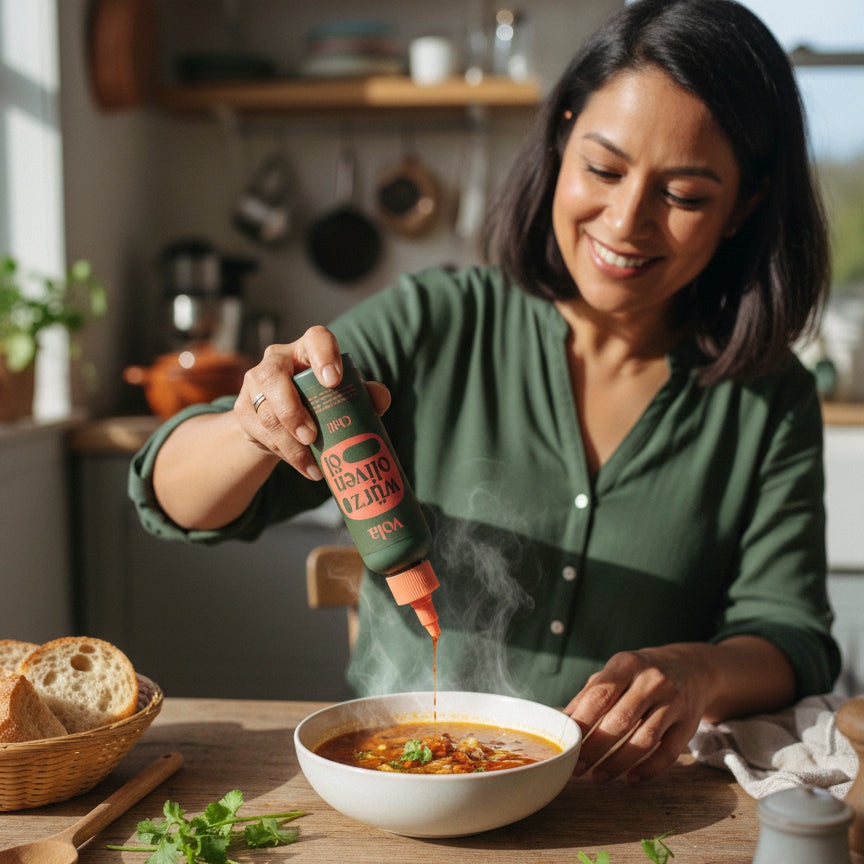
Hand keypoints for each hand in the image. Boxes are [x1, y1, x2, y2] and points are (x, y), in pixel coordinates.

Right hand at [235, 325, 390, 480]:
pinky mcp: (244, 408)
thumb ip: (367, 395)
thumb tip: (380, 399)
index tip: (333, 381)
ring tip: (312, 463)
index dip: (324, 355)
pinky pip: (261, 431)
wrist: (285, 422)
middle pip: (275, 376)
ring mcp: (256, 382)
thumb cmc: (323, 401)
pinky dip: (285, 453)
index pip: (316, 338)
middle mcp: (278, 359)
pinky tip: (305, 466)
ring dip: (290, 442)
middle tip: (312, 436)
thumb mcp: (346, 396)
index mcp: (308, 349)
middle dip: (293, 410)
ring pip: (267, 411)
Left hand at [564, 644, 715, 783]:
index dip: (581, 723)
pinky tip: (631, 779)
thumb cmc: (640, 673)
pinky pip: (668, 752)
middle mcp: (652, 680)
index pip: (599, 696)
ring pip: (644, 739)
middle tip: (578, 769)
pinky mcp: (689, 723)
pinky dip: (649, 769)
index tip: (566, 745)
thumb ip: (590, 694)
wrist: (690, 668)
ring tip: (598, 777)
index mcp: (627, 663)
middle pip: (620, 720)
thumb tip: (563, 722)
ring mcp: (674, 701)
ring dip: (618, 763)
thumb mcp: (616, 671)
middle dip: (595, 748)